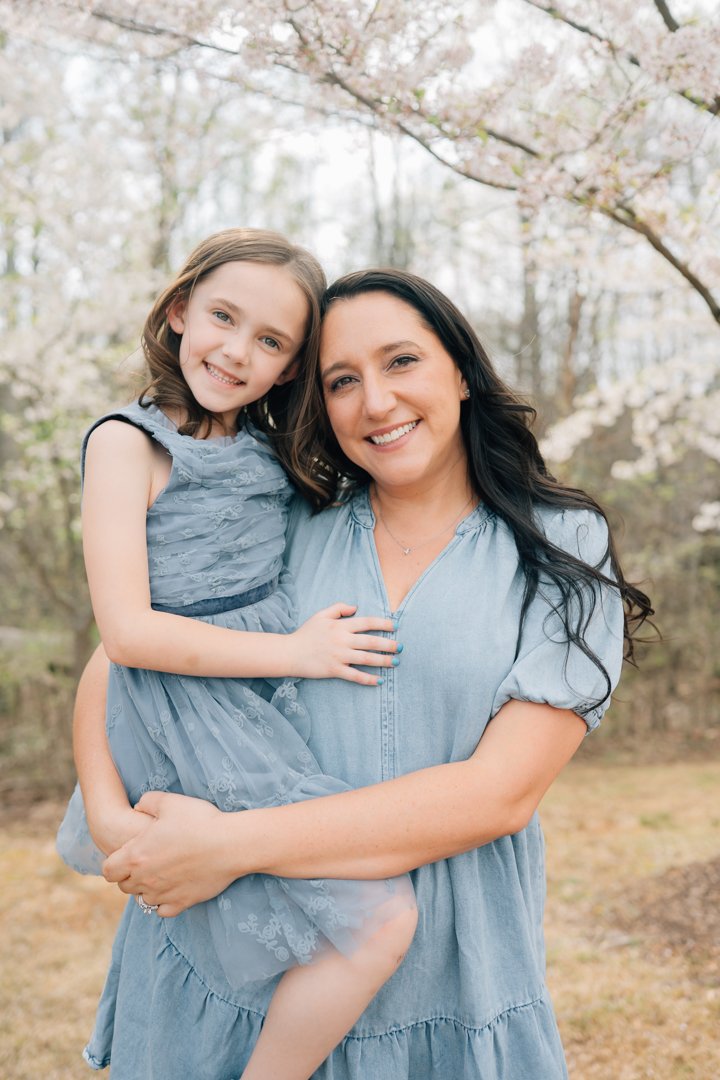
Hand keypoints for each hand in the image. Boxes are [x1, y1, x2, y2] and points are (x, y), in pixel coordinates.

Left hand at [102, 791, 239, 916]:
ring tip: (160, 875)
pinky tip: (172, 889)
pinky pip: (162, 911)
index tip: (127, 855)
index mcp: (136, 856)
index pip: (109, 871)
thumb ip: (147, 802)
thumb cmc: (199, 821)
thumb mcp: (169, 801)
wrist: (229, 844)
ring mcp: (163, 894)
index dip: (115, 863)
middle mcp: (145, 879)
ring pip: (142, 900)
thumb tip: (138, 808)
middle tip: (146, 862)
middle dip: (130, 876)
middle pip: (124, 887)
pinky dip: (163, 902)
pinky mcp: (182, 903)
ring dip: (146, 889)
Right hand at [288, 603, 399, 684]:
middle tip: (401, 647)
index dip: (383, 624)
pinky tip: (379, 681)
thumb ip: (338, 608)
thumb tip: (356, 607)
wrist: (289, 653)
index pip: (367, 622)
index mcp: (340, 626)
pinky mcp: (334, 670)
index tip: (396, 626)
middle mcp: (342, 640)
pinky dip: (368, 679)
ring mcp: (339, 656)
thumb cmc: (306, 633)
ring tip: (396, 662)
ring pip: (366, 658)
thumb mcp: (320, 615)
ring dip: (383, 661)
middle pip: (371, 641)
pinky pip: (355, 676)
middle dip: (389, 644)